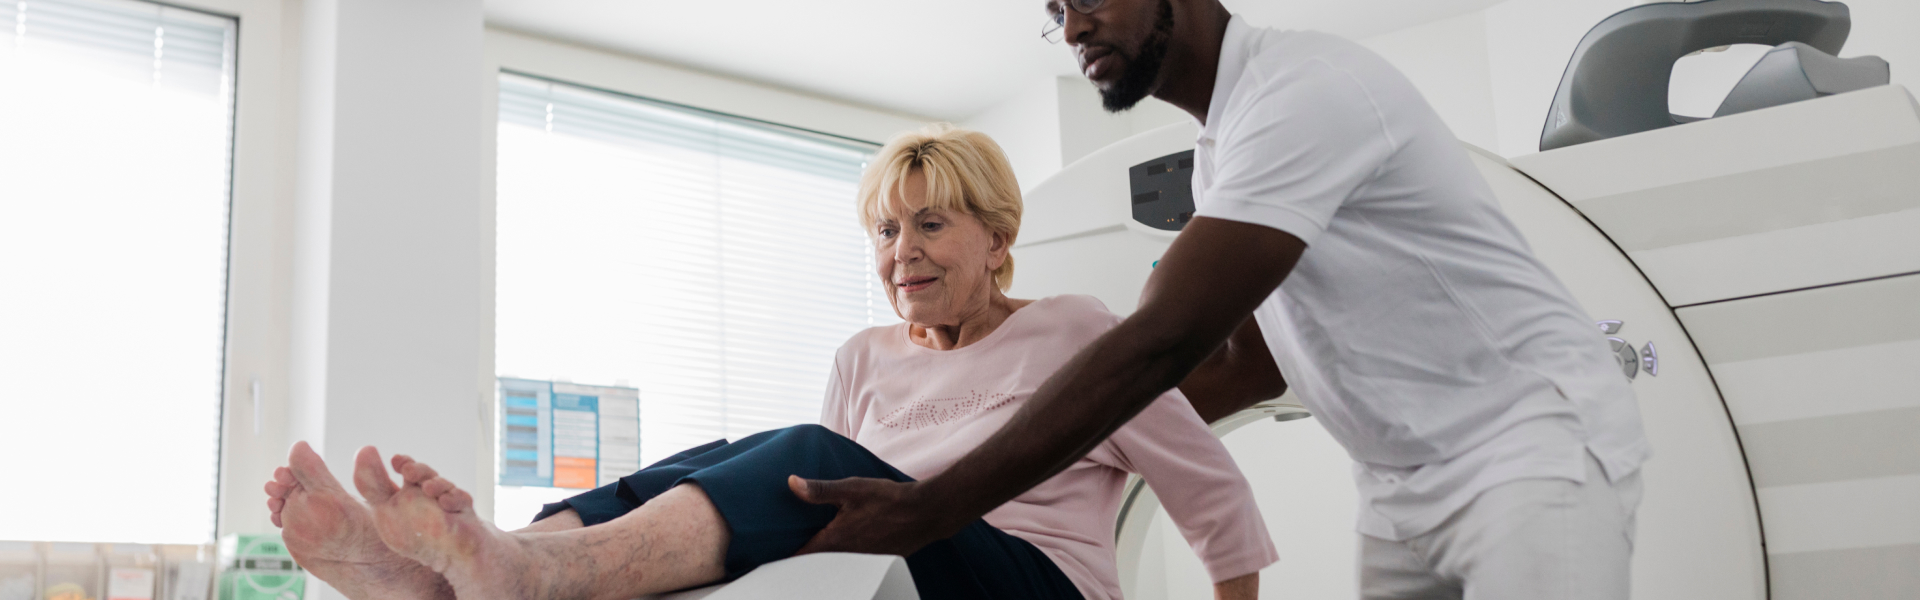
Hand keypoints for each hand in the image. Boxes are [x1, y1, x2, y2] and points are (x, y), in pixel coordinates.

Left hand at [787, 475, 960, 556]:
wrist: (926, 513)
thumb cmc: (889, 499)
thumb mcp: (853, 488)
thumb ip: (820, 490)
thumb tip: (792, 483)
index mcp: (836, 540)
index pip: (802, 557)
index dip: (786, 559)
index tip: (770, 559)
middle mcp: (846, 556)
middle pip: (816, 566)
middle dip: (802, 562)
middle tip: (786, 558)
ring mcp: (862, 562)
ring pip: (833, 567)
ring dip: (821, 563)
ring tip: (808, 558)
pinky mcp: (875, 561)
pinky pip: (850, 566)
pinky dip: (839, 562)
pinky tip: (839, 552)